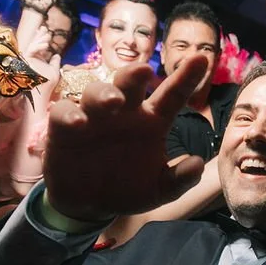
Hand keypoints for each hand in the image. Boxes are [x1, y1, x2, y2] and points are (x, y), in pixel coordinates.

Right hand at [22, 26, 61, 84]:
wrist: (41, 94)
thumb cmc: (47, 85)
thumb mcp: (54, 71)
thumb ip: (55, 63)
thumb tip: (57, 55)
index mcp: (36, 60)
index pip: (38, 47)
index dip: (41, 39)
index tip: (47, 32)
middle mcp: (30, 59)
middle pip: (33, 44)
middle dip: (39, 35)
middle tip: (44, 28)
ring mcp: (26, 60)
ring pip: (31, 46)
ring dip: (40, 40)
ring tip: (49, 37)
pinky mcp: (24, 62)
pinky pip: (30, 51)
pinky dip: (38, 47)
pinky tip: (47, 45)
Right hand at [43, 56, 208, 220]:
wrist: (90, 205)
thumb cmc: (128, 188)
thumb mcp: (158, 190)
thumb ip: (179, 180)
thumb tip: (198, 164)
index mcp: (152, 122)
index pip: (172, 95)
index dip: (186, 77)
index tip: (201, 59)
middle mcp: (125, 113)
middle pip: (130, 84)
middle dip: (135, 74)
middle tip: (144, 71)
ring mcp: (94, 117)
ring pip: (97, 92)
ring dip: (104, 93)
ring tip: (112, 103)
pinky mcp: (65, 127)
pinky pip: (64, 112)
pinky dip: (69, 114)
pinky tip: (79, 123)